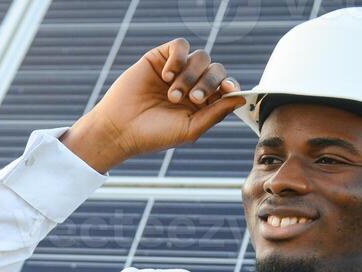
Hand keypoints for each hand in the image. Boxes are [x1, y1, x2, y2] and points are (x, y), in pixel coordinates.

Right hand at [61, 38, 244, 173]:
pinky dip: (179, 57)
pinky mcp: (160, 58)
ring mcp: (177, 70)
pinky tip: (167, 75)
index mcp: (202, 103)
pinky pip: (180, 45)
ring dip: (190, 75)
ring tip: (172, 94)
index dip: (230, 85)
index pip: (226, 86)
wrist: (120, 128)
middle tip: (191, 99)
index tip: (227, 89)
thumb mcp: (190, 129)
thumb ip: (216, 113)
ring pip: (201, 57)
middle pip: (216, 69)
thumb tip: (241, 97)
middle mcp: (192, 84)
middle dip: (208, 83)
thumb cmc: (154, 134)